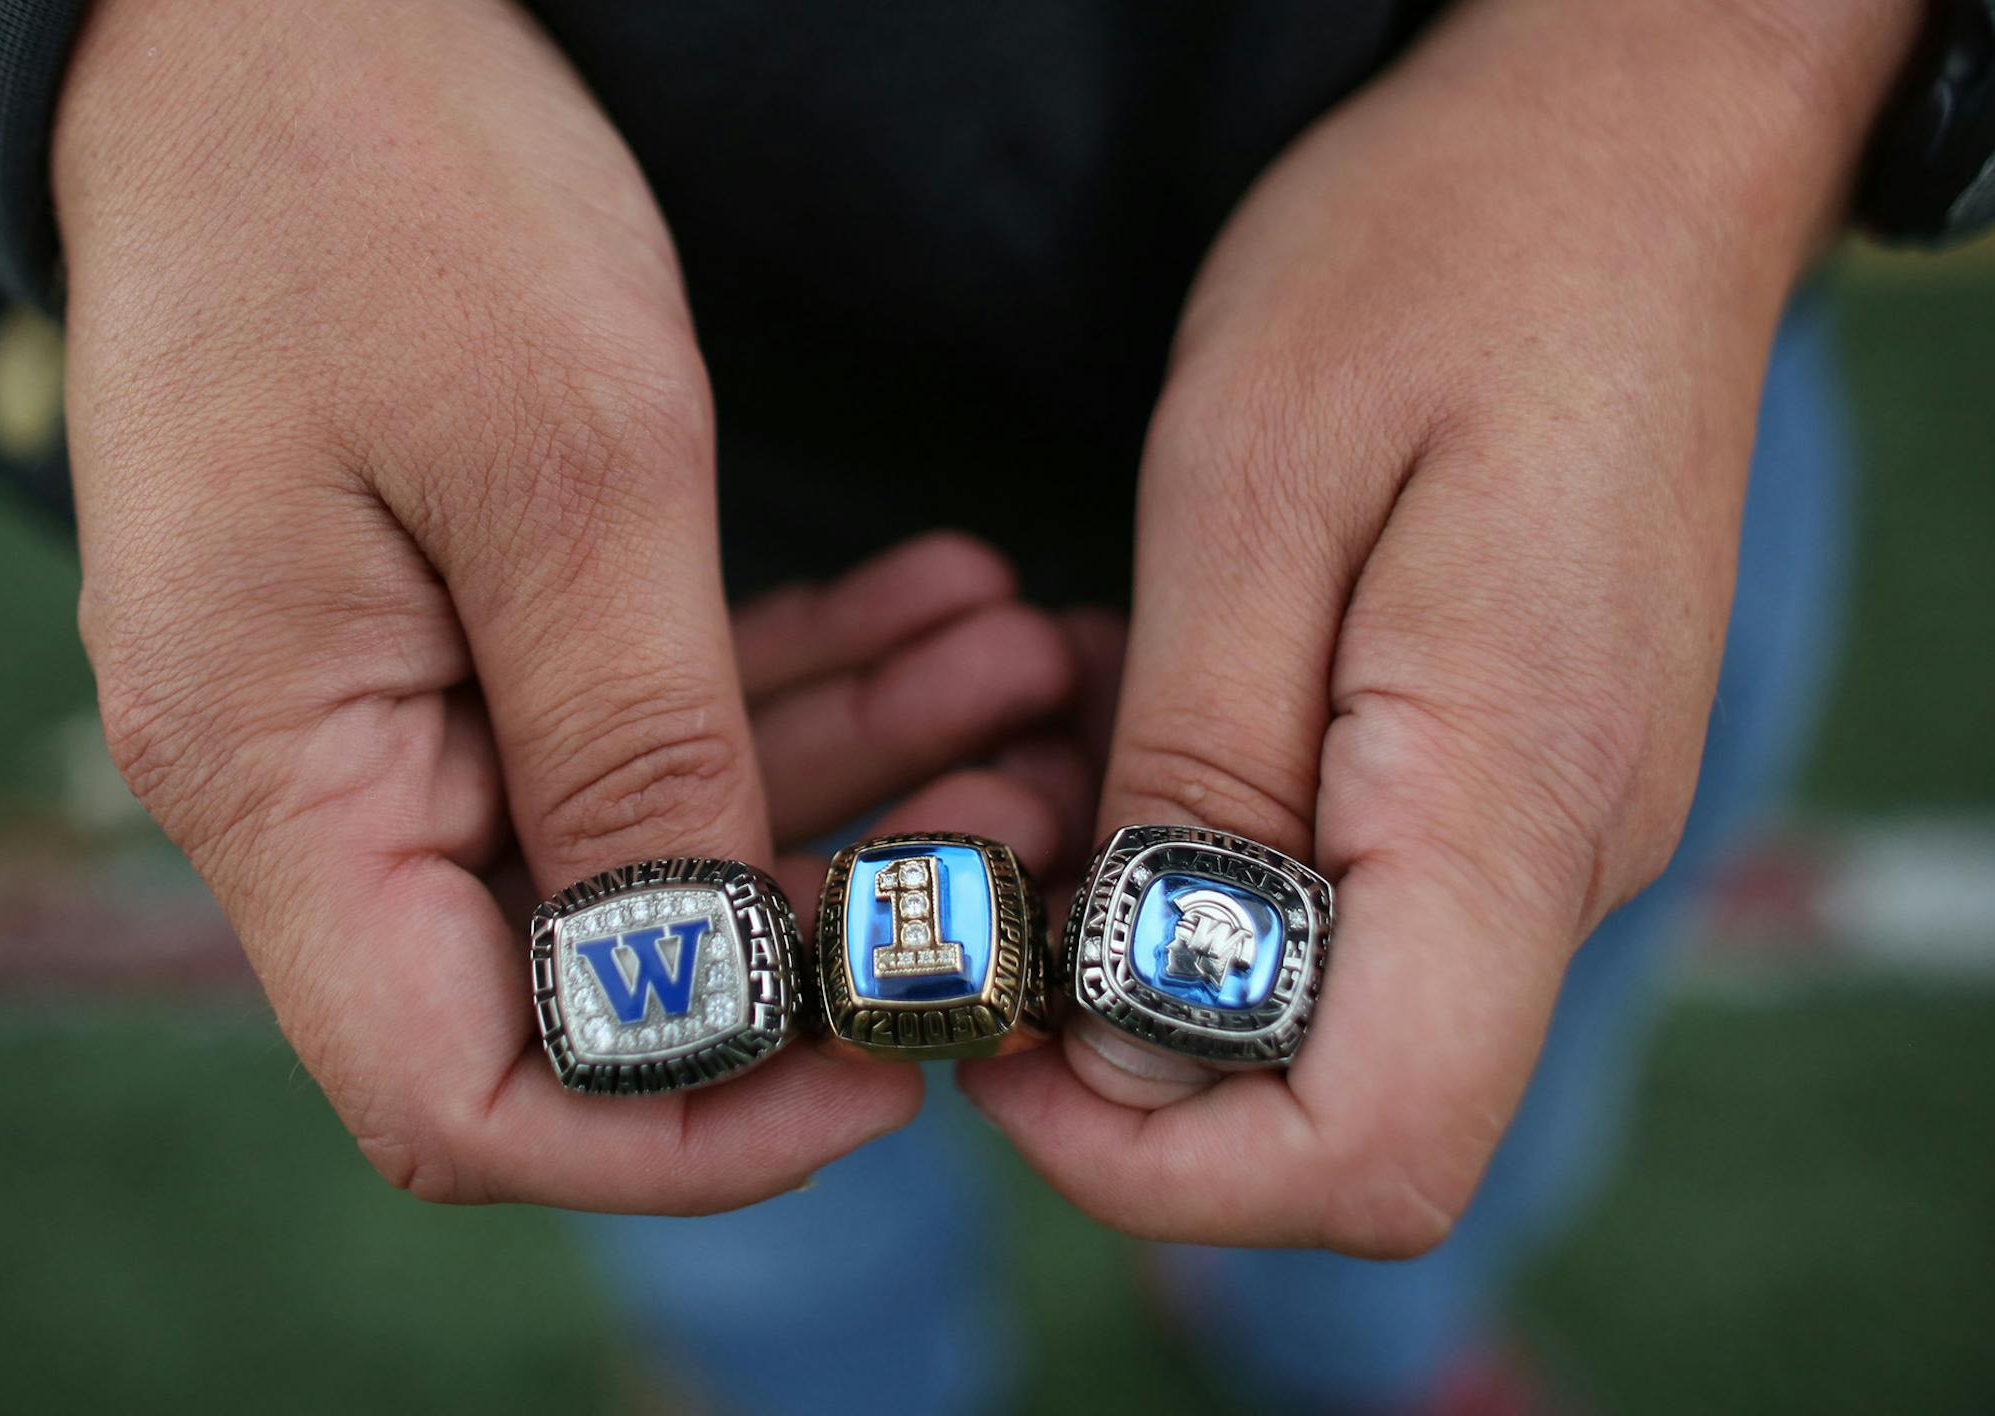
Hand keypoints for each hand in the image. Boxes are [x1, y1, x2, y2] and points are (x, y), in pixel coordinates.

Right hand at [53, 0, 1084, 1211]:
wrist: (278, 5)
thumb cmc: (387, 188)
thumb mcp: (565, 472)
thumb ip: (640, 754)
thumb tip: (707, 998)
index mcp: (280, 774)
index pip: (463, 1094)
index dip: (685, 1128)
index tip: (892, 1064)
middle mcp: (314, 773)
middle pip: (584, 972)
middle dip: (827, 918)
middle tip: (1025, 817)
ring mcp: (384, 695)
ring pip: (645, 833)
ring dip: (852, 776)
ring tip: (1025, 673)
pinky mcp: (453, 619)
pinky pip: (638, 711)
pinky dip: (796, 681)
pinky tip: (941, 613)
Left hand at [960, 0, 1914, 1252]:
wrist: (1626, 152)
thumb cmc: (1441, 260)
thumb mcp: (1253, 490)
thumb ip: (1199, 782)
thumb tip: (1140, 1039)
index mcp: (1510, 804)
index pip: (1370, 1154)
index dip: (1155, 1164)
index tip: (996, 1039)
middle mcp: (1561, 861)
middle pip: (1337, 1110)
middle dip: (1116, 1033)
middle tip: (989, 847)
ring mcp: (1550, 827)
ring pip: (1317, 1004)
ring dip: (1143, 915)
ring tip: (1055, 728)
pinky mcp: (1517, 780)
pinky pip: (1343, 897)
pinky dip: (1203, 842)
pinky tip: (1141, 696)